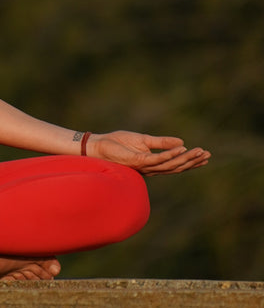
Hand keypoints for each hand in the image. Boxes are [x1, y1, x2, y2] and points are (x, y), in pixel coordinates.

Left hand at [90, 130, 210, 175]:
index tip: (204, 155)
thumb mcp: (143, 139)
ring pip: (170, 164)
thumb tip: (181, 142)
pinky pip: (158, 158)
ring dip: (186, 159)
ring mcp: (145, 166)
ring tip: (199, 152)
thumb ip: (161, 142)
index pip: (175, 164)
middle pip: (176, 167)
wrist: (100, 145)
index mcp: (153, 163)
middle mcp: (151, 168)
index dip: (190, 161)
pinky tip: (182, 149)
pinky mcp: (139, 161)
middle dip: (192, 162)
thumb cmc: (118, 143)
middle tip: (208, 155)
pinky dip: (171, 154)